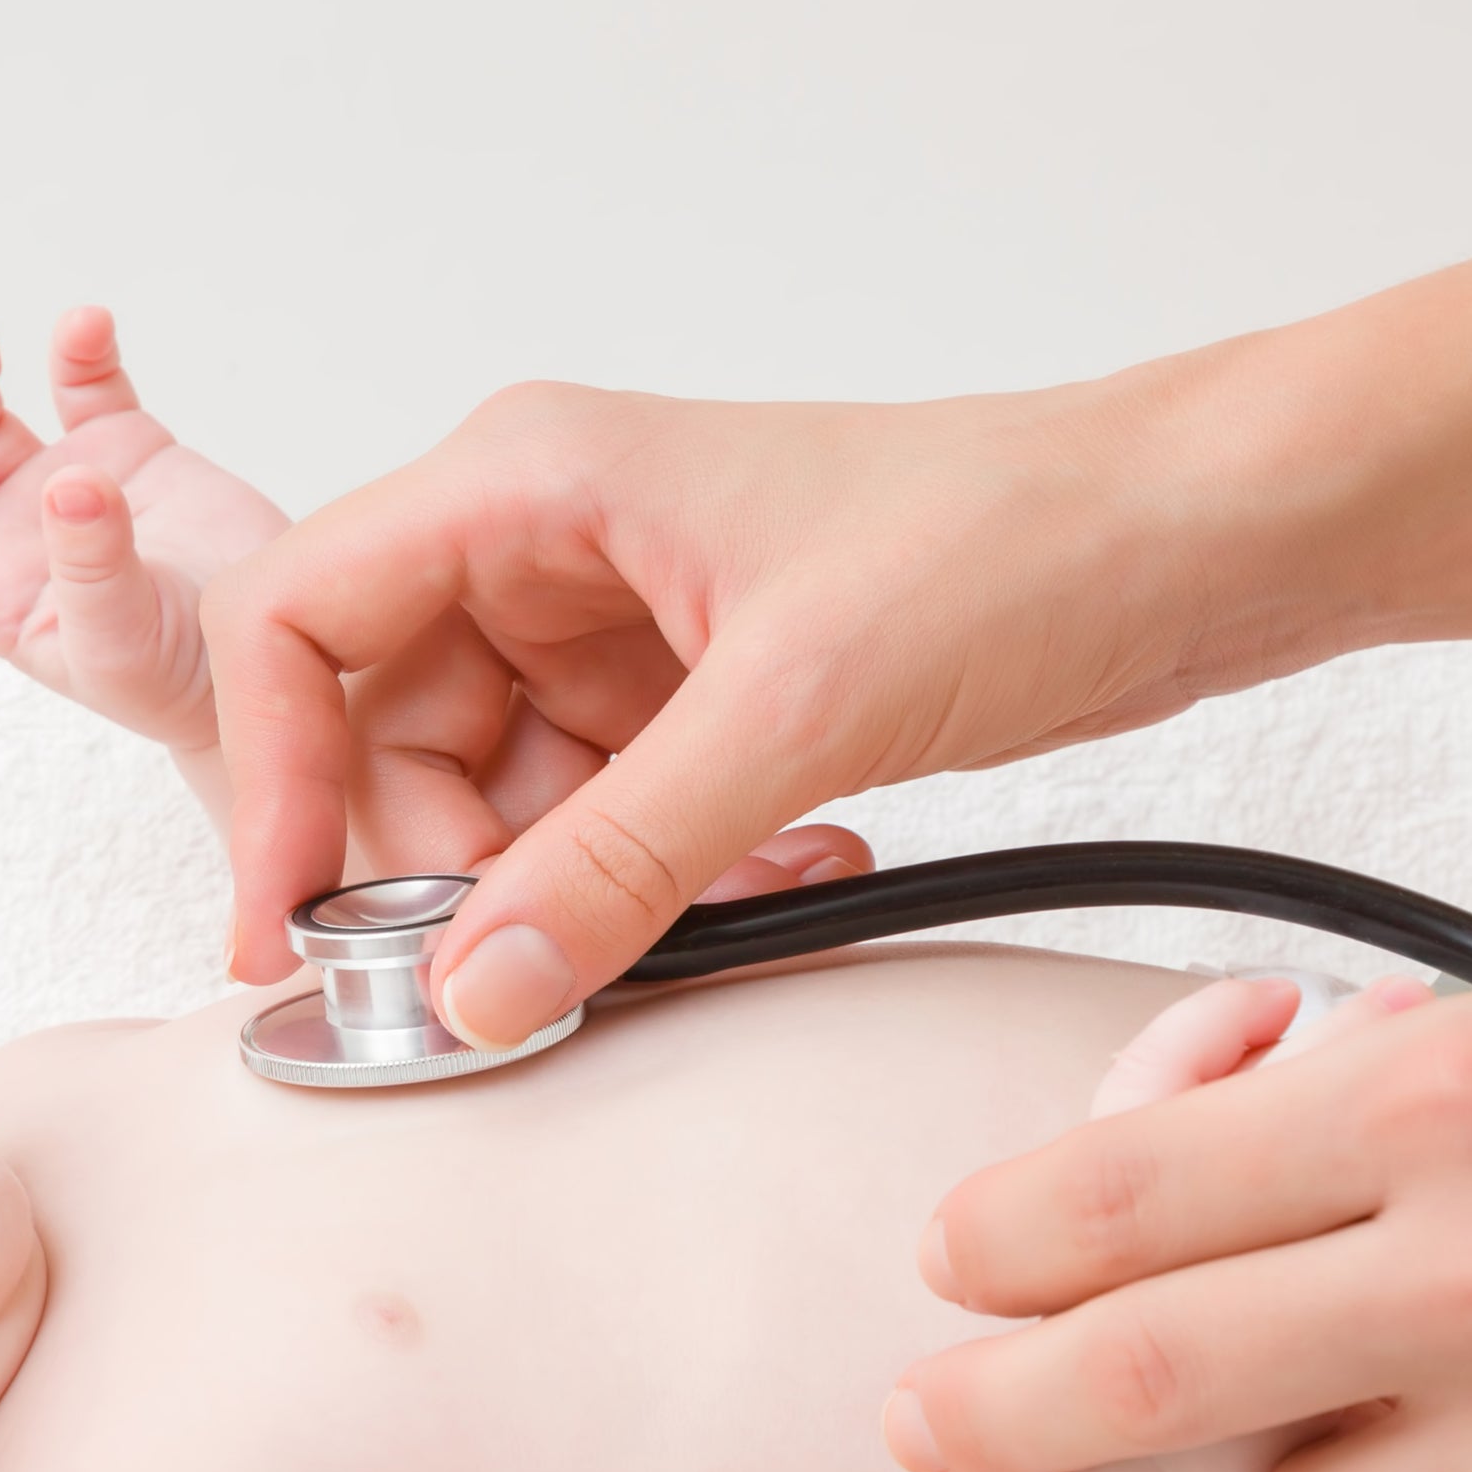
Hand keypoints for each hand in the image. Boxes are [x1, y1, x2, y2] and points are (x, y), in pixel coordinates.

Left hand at [0, 309, 289, 765]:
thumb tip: (70, 485)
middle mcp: (7, 542)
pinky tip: (84, 326)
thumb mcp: (127, 644)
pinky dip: (77, 350)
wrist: (277, 654)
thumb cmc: (187, 682)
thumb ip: (92, 567)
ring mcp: (61, 488)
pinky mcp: (125, 448)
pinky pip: (83, 385)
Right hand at [198, 371, 1242, 1027]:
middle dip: (448, 872)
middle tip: (525, 976)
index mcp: (525, 481)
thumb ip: (616, 860)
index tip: (292, 932)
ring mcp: (614, 629)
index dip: (273, 781)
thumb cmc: (1015, 535)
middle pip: (385, 738)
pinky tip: (793, 870)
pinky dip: (665, 885)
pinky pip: (603, 828)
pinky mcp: (690, 701)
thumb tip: (468, 990)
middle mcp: (543, 547)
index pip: (298, 622)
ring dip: (582, 890)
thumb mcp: (796, 709)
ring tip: (735, 891)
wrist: (1199, 538)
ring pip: (497, 804)